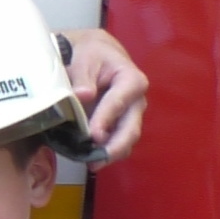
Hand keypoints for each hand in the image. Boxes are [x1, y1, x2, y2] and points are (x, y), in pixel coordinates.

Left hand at [61, 27, 147, 162]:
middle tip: (96, 160)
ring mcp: (130, 115)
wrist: (95, 54)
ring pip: (126, 140)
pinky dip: (106, 152)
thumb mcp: (85, 58)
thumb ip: (82, 76)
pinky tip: (90, 159)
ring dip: (111, 154)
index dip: (106, 120)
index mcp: (132, 80)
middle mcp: (136, 101)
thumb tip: (83, 95)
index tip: (94, 135)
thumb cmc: (92, 54)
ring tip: (91, 164)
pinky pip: (118, 142)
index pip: (119, 103)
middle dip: (115, 147)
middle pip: (131, 128)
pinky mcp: (121, 125)